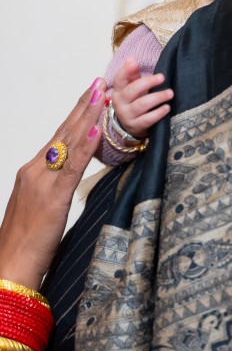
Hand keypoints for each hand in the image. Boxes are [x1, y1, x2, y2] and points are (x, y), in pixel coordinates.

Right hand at [0, 78, 105, 291]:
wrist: (8, 268)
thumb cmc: (25, 245)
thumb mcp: (42, 209)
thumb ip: (54, 189)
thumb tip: (70, 178)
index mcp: (31, 172)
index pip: (58, 136)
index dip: (77, 115)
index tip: (92, 94)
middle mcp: (34, 170)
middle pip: (64, 131)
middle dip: (85, 105)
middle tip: (101, 81)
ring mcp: (41, 181)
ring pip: (69, 141)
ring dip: (89, 115)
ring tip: (103, 93)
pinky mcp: (52, 197)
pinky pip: (73, 166)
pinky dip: (86, 146)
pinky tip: (97, 129)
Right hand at [110, 56, 172, 139]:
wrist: (131, 124)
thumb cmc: (134, 100)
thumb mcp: (132, 86)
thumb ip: (132, 73)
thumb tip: (130, 58)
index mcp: (118, 90)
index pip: (119, 78)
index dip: (125, 70)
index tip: (134, 62)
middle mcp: (120, 103)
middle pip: (132, 90)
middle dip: (147, 82)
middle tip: (162, 77)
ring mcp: (127, 116)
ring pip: (141, 105)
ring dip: (157, 97)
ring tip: (170, 93)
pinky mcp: (136, 126)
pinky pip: (147, 119)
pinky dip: (158, 113)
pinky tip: (167, 108)